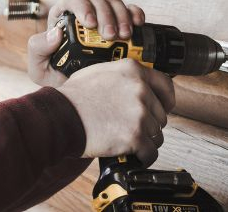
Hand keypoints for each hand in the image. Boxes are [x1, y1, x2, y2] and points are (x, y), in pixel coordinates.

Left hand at [26, 0, 145, 86]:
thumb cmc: (58, 76)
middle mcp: (84, 12)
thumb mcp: (39, 68)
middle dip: (105, 14)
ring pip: (114, 2)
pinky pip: (130, 10)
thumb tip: (54, 32)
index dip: (82, 6)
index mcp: (63, 17)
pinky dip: (135, 13)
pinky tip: (138, 25)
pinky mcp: (121, 23)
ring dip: (121, 16)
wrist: (82, 92)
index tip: (90, 24)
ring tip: (124, 36)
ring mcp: (104, 16)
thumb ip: (38, 48)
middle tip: (110, 35)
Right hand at [58, 59, 175, 165]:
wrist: (61, 117)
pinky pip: (151, 152)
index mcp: (132, 71)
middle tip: (133, 128)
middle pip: (161, 114)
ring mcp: (139, 113)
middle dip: (150, 123)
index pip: (165, 85)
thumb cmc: (73, 97)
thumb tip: (132, 83)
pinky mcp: (135, 136)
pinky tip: (133, 155)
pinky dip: (143, 157)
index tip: (163, 107)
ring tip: (129, 142)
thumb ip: (120, 76)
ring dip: (145, 140)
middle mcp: (140, 89)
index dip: (166, 100)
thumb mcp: (98, 72)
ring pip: (157, 134)